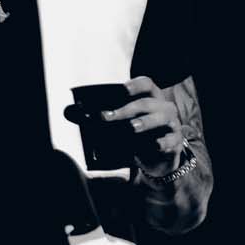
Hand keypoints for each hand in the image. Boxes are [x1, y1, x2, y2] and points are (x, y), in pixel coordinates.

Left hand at [64, 76, 183, 173]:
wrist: (159, 160)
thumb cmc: (139, 135)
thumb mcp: (122, 125)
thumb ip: (101, 116)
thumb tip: (68, 112)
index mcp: (151, 98)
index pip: (147, 84)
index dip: (134, 85)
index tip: (121, 90)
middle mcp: (163, 108)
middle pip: (147, 103)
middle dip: (126, 109)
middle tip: (107, 117)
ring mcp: (172, 125)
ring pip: (162, 118)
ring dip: (145, 122)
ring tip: (131, 127)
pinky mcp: (175, 143)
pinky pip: (170, 141)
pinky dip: (162, 143)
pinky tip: (153, 146)